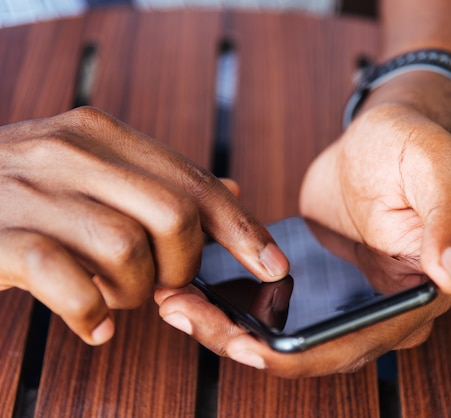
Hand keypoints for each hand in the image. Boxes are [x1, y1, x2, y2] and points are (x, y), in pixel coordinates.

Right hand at [0, 107, 288, 344]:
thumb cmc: (21, 194)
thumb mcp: (88, 171)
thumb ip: (158, 181)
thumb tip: (232, 192)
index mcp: (99, 134)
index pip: (194, 181)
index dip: (241, 228)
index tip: (271, 265)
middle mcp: (68, 153)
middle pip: (175, 216)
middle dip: (183, 265)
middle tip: (163, 285)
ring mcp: (31, 193)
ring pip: (128, 251)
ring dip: (135, 292)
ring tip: (116, 298)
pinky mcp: (0, 240)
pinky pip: (72, 284)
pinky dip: (92, 314)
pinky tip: (92, 323)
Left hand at [155, 103, 450, 376]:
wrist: (384, 133)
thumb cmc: (415, 146)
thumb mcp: (438, 172)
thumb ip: (449, 222)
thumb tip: (450, 275)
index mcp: (415, 297)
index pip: (354, 346)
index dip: (299, 355)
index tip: (244, 346)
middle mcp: (380, 311)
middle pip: (308, 350)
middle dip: (244, 342)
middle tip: (184, 315)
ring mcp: (343, 300)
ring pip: (282, 333)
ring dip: (228, 327)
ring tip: (175, 302)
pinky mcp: (312, 281)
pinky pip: (270, 305)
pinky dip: (231, 302)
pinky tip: (191, 286)